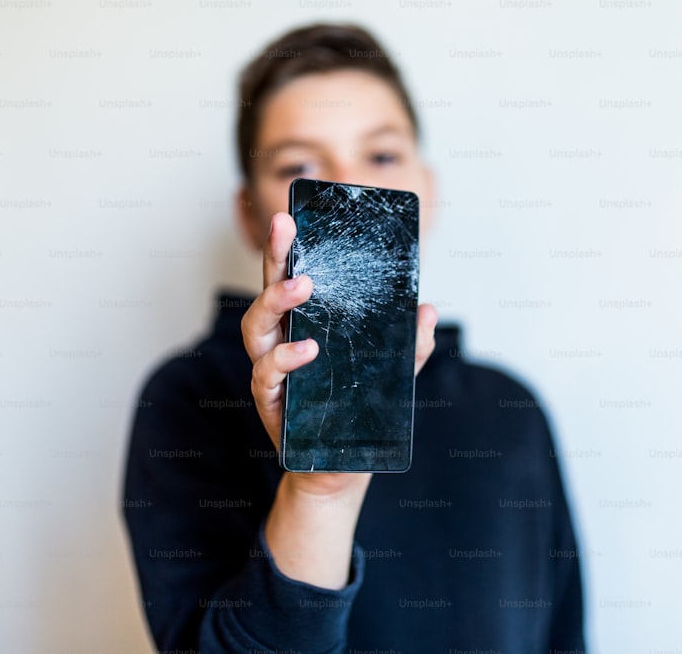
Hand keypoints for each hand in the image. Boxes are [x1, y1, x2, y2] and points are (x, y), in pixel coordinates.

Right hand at [241, 212, 436, 493]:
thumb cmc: (359, 410)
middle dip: (273, 257)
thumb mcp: (392, 371)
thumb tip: (427, 309)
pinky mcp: (271, 402)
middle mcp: (279, 343)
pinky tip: (307, 350)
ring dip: (274, 302)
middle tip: (288, 232)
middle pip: (265, 292)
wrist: (343, 467)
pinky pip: (266, 375)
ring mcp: (271, 373)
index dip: (286, 248)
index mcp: (303, 326)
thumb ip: (411, 343)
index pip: (289, 278)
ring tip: (301, 287)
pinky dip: (285, 359)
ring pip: (254, 329)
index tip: (291, 216)